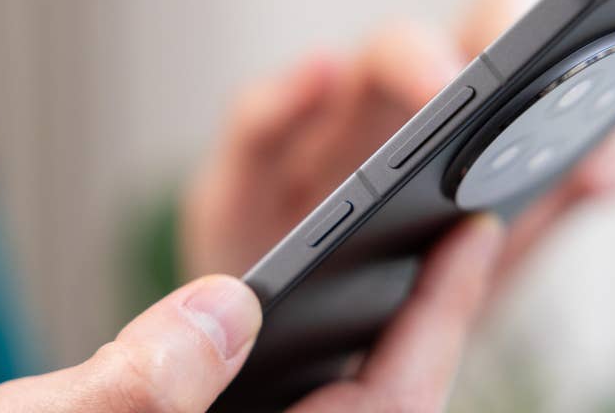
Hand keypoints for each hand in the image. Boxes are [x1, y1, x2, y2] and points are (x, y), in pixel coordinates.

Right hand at [0, 215, 502, 411]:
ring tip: (409, 240)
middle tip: (460, 221)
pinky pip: (293, 379)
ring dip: (381, 318)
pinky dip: (314, 329)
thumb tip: (223, 310)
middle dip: (428, 310)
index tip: (474, 232)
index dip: (439, 316)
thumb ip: (140, 390)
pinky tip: (312, 292)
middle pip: (382, 390)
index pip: (390, 403)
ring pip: (341, 384)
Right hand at [182, 0, 614, 280]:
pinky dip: (286, 94)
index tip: (577, 75)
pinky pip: (258, 120)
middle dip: (474, 48)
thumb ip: (553, 200)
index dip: (539, 44)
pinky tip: (319, 77)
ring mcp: (318, 141)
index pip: (495, 53)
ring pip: (357, 73)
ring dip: (405, 67)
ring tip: (446, 91)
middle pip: (424, 48)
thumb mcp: (487, 258)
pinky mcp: (251, 171)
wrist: (296, 361)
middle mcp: (384, 123)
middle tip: (510, 84)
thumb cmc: (395, 295)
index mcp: (447, 134)